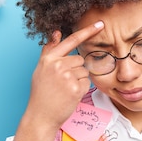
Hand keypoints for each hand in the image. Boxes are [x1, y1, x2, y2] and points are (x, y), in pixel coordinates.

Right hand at [13, 21, 104, 140]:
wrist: (41, 116)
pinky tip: (69, 95)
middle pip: (80, 59)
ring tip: (64, 89)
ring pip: (84, 71)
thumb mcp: (41, 69)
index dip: (87, 31)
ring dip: (78, 80)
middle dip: (75, 69)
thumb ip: (49, 50)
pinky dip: (81, 89)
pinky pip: (86, 82)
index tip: (100, 24)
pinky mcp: (75, 88)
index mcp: (49, 58)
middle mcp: (58, 65)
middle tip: (62, 82)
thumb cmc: (41, 93)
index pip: (71, 40)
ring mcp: (67, 77)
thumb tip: (57, 32)